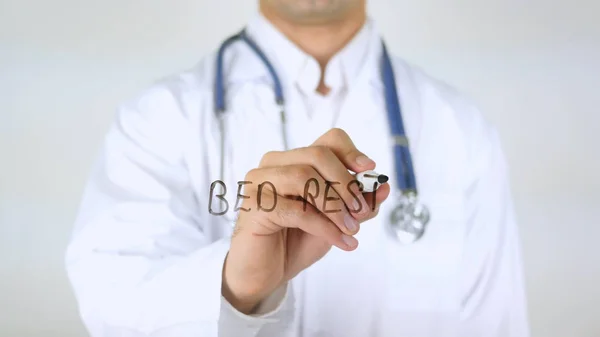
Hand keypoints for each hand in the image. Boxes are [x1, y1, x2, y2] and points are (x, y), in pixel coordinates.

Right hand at [221, 128, 390, 313]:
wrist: (267, 273)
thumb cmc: (297, 241)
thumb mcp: (336, 220)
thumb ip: (358, 204)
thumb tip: (385, 187)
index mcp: (294, 160)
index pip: (327, 140)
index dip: (351, 152)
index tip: (368, 169)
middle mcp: (273, 164)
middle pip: (317, 154)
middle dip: (346, 182)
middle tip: (361, 211)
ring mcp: (259, 182)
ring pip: (304, 177)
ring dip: (335, 205)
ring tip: (351, 228)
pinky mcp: (254, 205)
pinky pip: (296, 210)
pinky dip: (325, 226)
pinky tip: (341, 241)